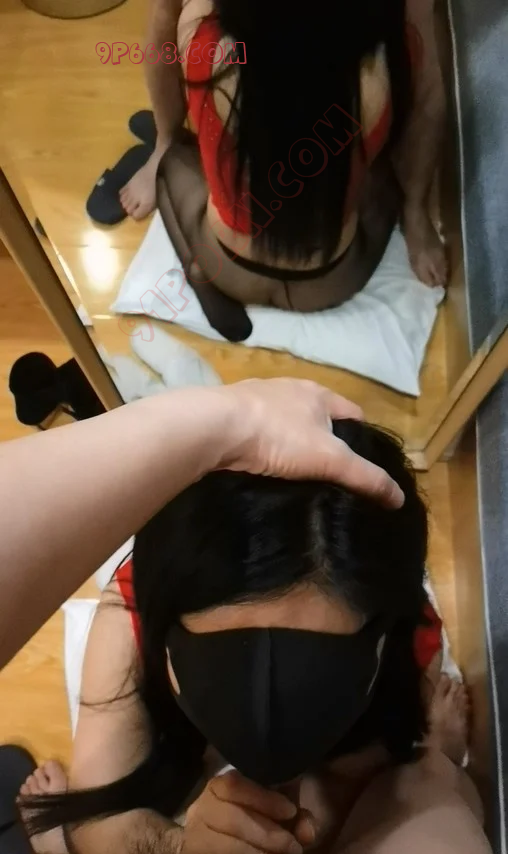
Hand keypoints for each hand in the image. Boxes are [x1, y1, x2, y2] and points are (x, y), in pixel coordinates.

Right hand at [182, 771, 315, 853]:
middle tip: (293, 847)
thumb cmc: (257, 822)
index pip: (233, 784)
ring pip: (223, 845)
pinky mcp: (195, 852)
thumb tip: (307, 831)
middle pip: (231, 818)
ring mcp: (195, 835)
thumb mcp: (277, 814)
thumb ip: (294, 817)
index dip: (263, 798)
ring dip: (257, 853)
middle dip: (267, 834)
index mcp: (219, 788)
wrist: (228, 840)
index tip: (290, 811)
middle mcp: (201, 809)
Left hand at [218, 379, 403, 508]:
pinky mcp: (232, 412)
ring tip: (296, 473)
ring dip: (292, 442)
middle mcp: (290, 388)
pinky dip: (265, 445)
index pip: (353, 413)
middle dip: (325, 440)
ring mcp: (258, 398)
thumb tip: (399, 498)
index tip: (363, 464)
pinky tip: (262, 464)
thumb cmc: (279, 436)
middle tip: (329, 473)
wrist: (214, 427)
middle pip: (318, 416)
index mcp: (319, 393)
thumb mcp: (329, 459)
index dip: (362, 437)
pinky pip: (258, 430)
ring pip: (286, 422)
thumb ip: (365, 477)